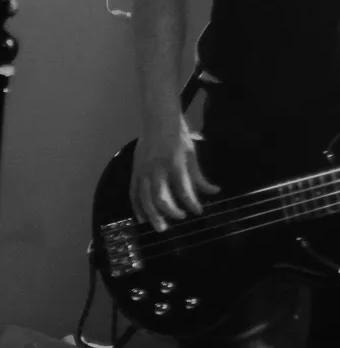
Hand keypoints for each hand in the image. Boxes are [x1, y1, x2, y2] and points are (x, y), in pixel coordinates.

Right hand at [130, 115, 219, 231]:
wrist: (157, 120)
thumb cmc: (178, 135)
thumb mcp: (192, 153)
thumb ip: (199, 175)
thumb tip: (214, 192)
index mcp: (173, 163)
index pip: (183, 188)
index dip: (191, 203)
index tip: (198, 211)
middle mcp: (156, 169)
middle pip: (160, 197)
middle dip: (169, 212)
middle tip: (179, 220)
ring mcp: (142, 171)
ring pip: (144, 198)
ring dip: (152, 214)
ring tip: (160, 227)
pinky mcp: (134, 172)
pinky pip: (133, 193)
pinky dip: (136, 207)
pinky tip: (142, 218)